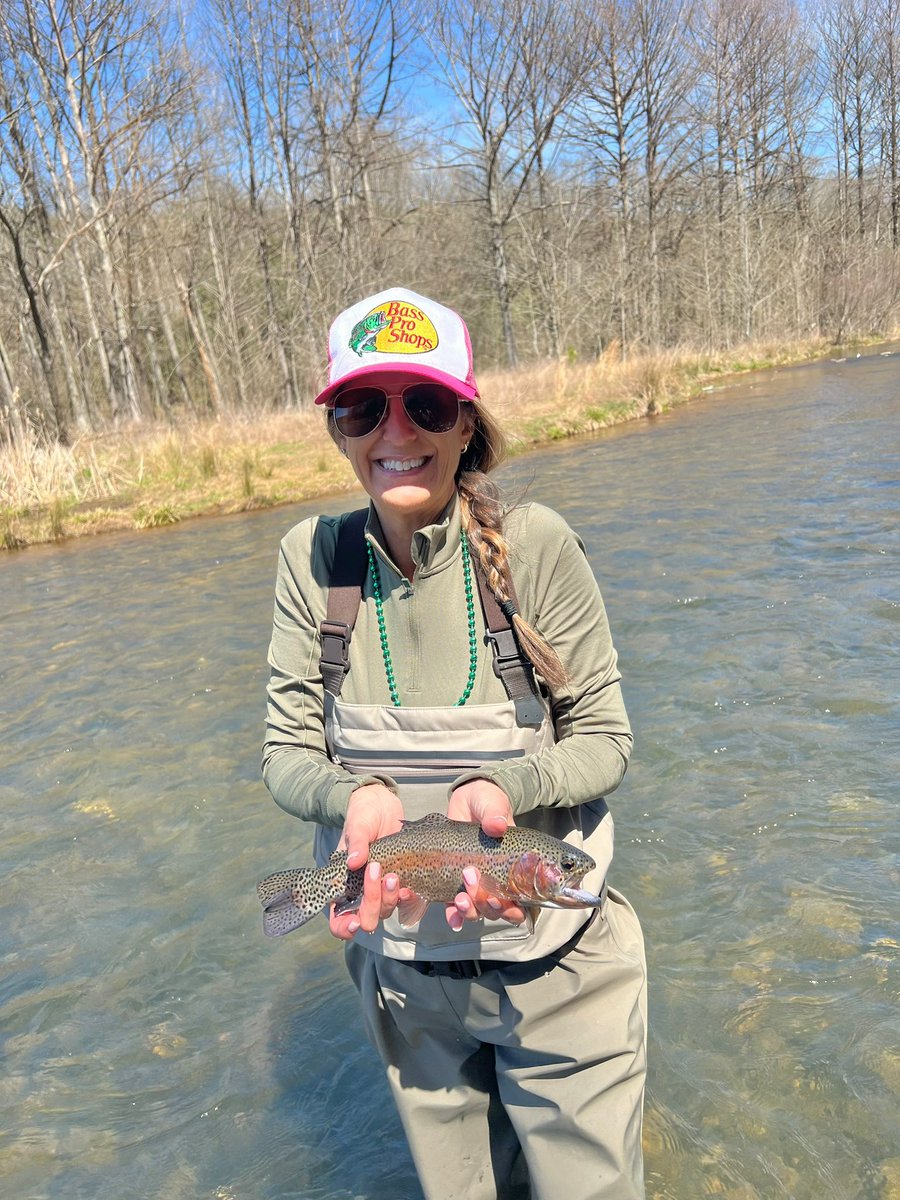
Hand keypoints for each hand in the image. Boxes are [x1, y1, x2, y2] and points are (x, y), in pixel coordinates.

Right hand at [329, 783, 403, 940]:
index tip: (355, 921)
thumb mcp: (357, 826)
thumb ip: (356, 842)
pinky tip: (411, 886)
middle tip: (377, 873)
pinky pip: (404, 899)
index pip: (338, 919)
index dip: (344, 927)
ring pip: (386, 910)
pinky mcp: (400, 881)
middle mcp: (361, 892)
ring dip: (390, 897)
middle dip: (372, 902)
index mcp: (342, 885)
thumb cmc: (362, 815)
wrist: (382, 804)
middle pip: (366, 917)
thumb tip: (354, 861)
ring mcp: (381, 888)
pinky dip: (407, 896)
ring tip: (393, 876)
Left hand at [445, 779, 526, 929]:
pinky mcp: (456, 880)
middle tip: (473, 882)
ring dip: (471, 910)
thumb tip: (496, 825)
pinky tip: (453, 919)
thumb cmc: (489, 803)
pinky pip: (456, 905)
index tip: (498, 898)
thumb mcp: (494, 805)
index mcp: (514, 867)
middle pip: (497, 910)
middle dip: (487, 906)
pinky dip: (455, 915)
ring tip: (460, 899)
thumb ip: (496, 814)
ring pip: (478, 911)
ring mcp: (476, 882)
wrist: (468, 799)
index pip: (520, 901)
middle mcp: (497, 880)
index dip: (512, 909)